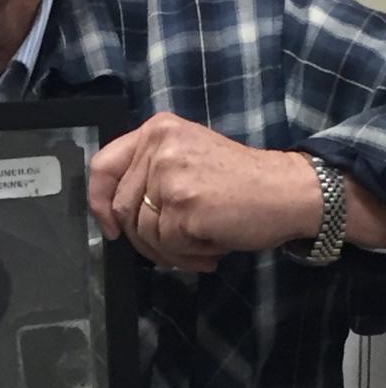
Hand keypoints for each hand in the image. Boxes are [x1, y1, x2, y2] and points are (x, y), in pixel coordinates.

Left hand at [88, 113, 321, 270]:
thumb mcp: (187, 157)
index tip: (110, 226)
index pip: (102, 166)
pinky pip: (167, 246)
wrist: (289, 190)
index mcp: (157, 130)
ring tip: (201, 245)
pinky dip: (188, 257)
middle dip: (144, 238)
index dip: (98, 201)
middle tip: (175, 245)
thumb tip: (112, 215)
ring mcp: (171, 176)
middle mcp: (159, 147)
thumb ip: (149, 173)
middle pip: (122, 208)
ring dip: (170, 251)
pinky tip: (212, 249)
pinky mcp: (185, 206)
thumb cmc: (240, 181)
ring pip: (143, 232)